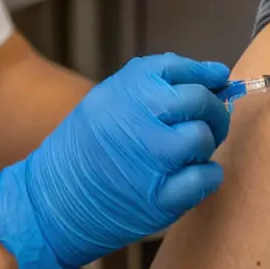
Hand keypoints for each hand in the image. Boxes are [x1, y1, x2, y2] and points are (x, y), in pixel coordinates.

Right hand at [0, 54, 230, 268]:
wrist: (51, 200)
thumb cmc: (83, 149)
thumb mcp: (106, 100)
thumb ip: (152, 86)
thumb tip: (214, 75)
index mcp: (125, 90)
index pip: (179, 68)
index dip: (206, 74)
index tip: (218, 80)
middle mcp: (139, 118)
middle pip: (198, 101)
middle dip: (213, 109)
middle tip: (210, 121)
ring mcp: (152, 160)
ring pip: (203, 138)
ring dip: (205, 144)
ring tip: (191, 151)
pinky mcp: (160, 199)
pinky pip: (205, 177)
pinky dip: (206, 175)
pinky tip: (192, 175)